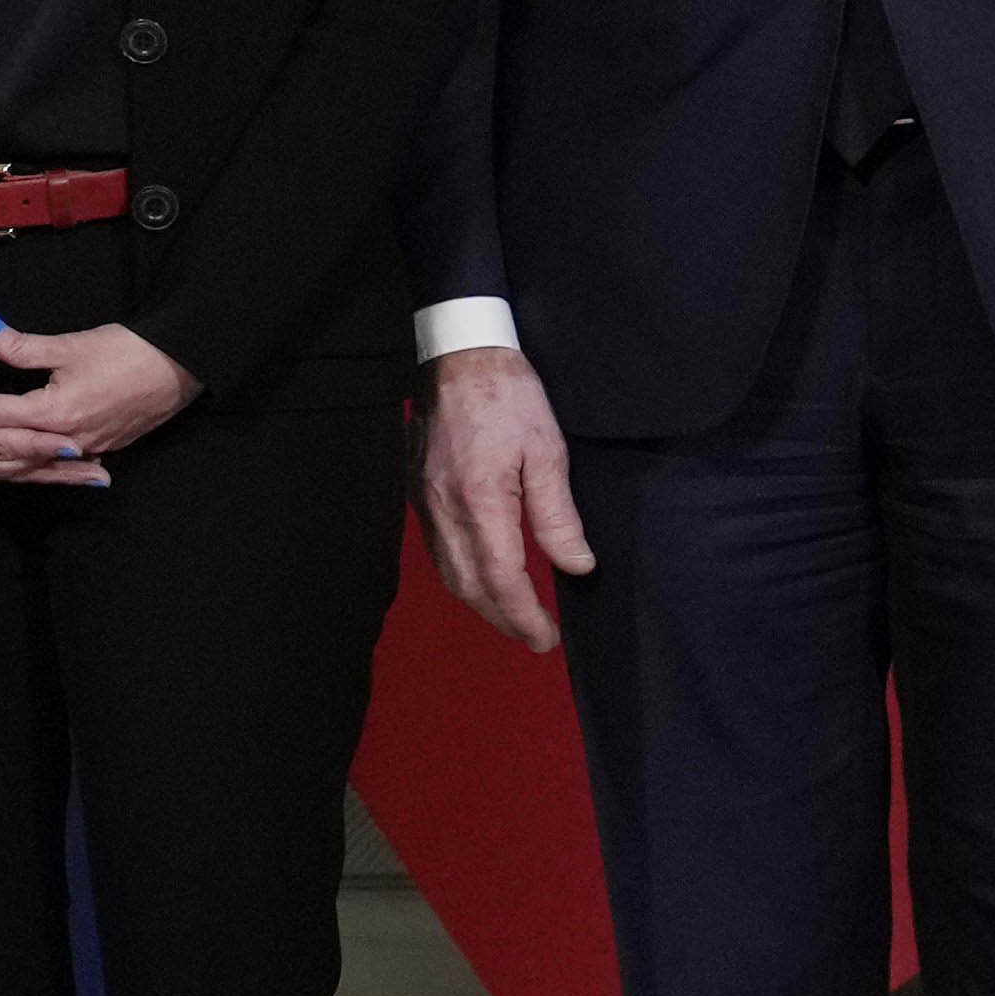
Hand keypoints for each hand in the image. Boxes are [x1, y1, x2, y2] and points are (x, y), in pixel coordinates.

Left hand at [0, 309, 195, 483]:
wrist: (182, 368)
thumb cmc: (128, 351)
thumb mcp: (70, 345)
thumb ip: (19, 344)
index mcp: (53, 412)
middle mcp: (64, 440)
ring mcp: (82, 449)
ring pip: (22, 468)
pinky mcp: (97, 449)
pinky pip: (49, 469)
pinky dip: (23, 474)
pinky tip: (7, 477)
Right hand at [419, 342, 596, 649]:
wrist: (456, 357)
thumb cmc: (509, 397)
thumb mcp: (547, 450)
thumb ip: (557, 515)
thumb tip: (576, 566)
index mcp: (479, 501)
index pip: (501, 577)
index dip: (524, 614)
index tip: (548, 638)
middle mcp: (443, 510)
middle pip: (469, 585)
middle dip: (502, 618)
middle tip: (536, 637)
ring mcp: (424, 503)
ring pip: (449, 573)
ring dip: (481, 602)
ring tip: (513, 616)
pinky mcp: (418, 493)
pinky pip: (438, 551)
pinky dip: (462, 577)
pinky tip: (483, 578)